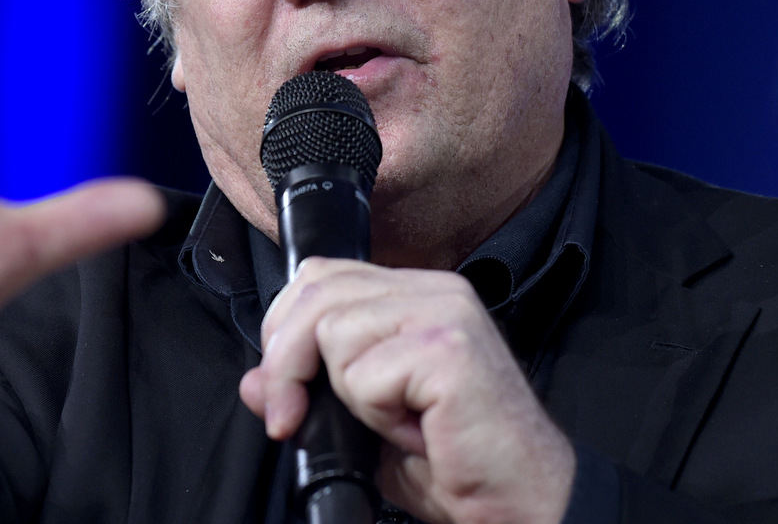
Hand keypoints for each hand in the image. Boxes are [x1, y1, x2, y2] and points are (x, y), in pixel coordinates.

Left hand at [239, 259, 573, 523]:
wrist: (522, 500)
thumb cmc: (457, 463)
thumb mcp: (368, 424)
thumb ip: (313, 393)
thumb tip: (254, 382)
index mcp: (417, 295)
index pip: (322, 277)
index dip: (285, 330)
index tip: (284, 392)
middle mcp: (435, 292)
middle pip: (316, 292)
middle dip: (286, 361)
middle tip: (292, 416)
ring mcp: (445, 313)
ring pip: (334, 331)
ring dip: (348, 394)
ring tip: (396, 422)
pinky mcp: (449, 349)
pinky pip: (365, 374)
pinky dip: (376, 415)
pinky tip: (417, 431)